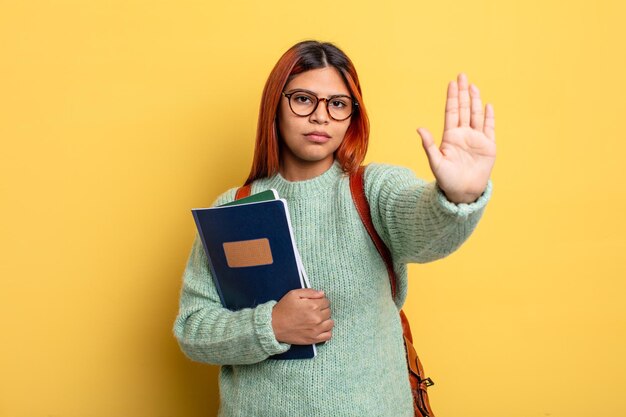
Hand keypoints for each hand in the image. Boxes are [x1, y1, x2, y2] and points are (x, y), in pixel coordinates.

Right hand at [272, 288, 332, 344]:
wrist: (274, 326)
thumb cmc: (283, 309)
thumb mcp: (293, 294)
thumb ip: (309, 292)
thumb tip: (322, 293)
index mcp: (312, 305)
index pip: (326, 301)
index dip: (321, 300)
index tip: (315, 303)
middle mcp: (316, 318)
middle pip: (328, 311)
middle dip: (323, 309)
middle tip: (314, 311)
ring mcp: (316, 329)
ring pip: (330, 323)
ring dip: (325, 320)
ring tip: (317, 319)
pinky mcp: (313, 339)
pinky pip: (328, 335)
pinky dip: (326, 331)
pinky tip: (320, 328)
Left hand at [417, 73, 495, 203]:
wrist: (463, 192)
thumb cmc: (447, 180)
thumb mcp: (436, 162)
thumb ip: (429, 145)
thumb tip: (419, 128)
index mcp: (450, 136)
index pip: (451, 112)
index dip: (452, 97)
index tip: (452, 83)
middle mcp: (463, 134)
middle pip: (463, 109)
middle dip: (463, 92)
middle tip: (462, 75)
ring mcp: (476, 139)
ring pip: (476, 115)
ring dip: (475, 100)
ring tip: (473, 85)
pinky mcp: (488, 146)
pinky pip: (489, 128)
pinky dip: (489, 117)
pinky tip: (488, 105)